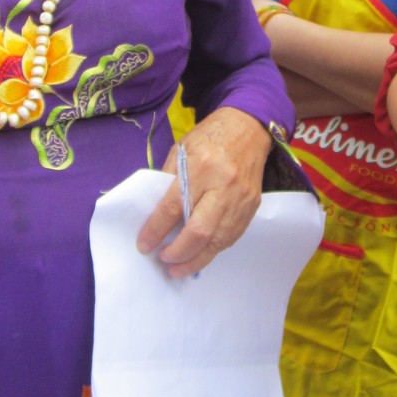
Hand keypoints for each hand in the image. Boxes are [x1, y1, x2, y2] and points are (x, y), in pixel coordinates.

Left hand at [136, 106, 271, 277]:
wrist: (249, 129)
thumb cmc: (210, 137)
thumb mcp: (181, 150)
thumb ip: (169, 181)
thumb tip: (156, 216)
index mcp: (200, 167)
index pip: (174, 207)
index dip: (156, 230)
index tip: (144, 245)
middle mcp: (223, 185)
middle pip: (199, 231)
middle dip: (179, 253)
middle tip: (164, 260)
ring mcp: (240, 198)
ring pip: (218, 240)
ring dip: (196, 260)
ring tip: (179, 268)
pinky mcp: (251, 206)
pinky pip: (231, 237)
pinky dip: (213, 250)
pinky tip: (200, 254)